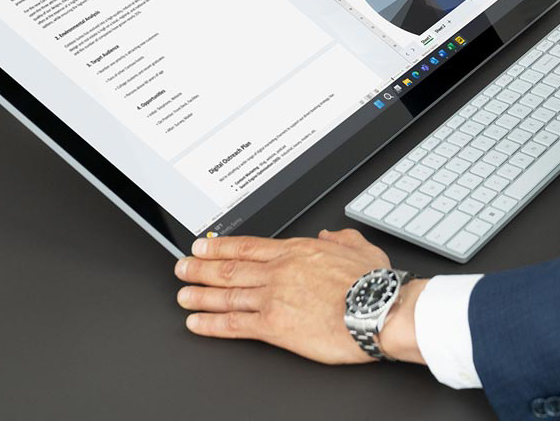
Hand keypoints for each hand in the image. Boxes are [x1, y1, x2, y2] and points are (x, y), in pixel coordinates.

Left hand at [176, 228, 425, 365]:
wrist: (378, 310)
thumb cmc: (374, 284)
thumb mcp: (359, 247)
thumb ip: (340, 238)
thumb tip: (329, 233)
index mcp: (297, 251)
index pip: (247, 246)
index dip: (219, 246)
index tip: (202, 245)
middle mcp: (279, 272)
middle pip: (229, 268)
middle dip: (201, 268)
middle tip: (181, 267)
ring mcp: (273, 298)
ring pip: (226, 294)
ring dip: (200, 295)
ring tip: (182, 296)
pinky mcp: (274, 326)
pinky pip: (235, 324)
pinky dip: (212, 324)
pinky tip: (197, 324)